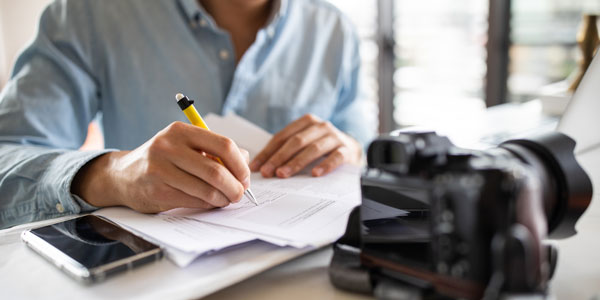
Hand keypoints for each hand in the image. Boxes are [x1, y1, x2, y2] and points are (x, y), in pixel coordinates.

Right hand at [72, 122, 250, 212]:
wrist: (123, 175)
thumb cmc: (163, 160)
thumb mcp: (185, 146)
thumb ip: (215, 150)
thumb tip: (245, 161)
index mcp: (181, 131)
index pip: (223, 145)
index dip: (240, 164)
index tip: (245, 177)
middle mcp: (168, 146)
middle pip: (216, 170)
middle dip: (234, 186)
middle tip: (239, 193)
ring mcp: (160, 169)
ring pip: (206, 189)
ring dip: (222, 199)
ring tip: (226, 200)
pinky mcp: (156, 191)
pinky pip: (193, 201)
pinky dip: (207, 205)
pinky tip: (210, 203)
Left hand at [249, 114, 361, 177]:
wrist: (351, 150)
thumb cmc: (322, 148)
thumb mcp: (304, 143)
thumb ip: (286, 150)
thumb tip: (261, 166)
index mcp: (306, 122)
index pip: (283, 136)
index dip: (268, 152)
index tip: (257, 167)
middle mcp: (321, 126)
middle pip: (296, 142)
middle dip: (279, 157)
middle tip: (268, 172)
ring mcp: (335, 137)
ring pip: (313, 149)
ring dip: (296, 162)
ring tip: (283, 174)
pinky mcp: (347, 150)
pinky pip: (335, 157)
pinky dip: (325, 165)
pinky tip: (315, 174)